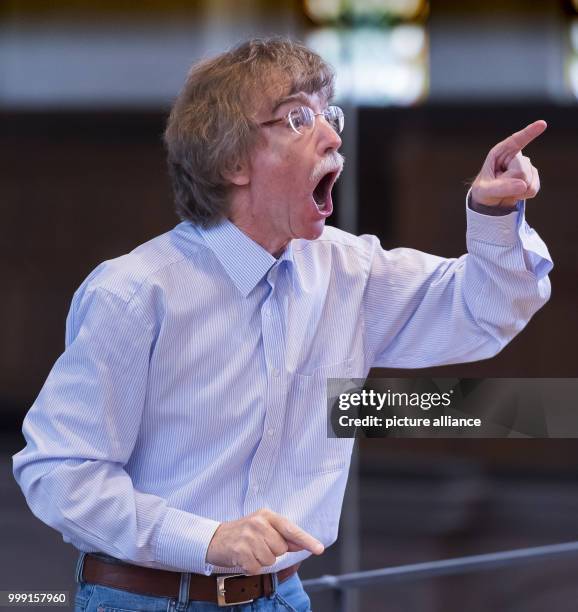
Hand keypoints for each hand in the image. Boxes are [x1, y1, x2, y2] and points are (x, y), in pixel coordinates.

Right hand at [206, 508, 323, 574]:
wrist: (215, 539)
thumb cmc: (244, 533)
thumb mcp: (263, 528)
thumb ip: (283, 535)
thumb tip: (302, 544)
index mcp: (267, 515)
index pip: (291, 528)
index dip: (306, 540)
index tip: (319, 549)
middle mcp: (258, 523)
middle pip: (281, 548)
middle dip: (272, 551)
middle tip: (259, 545)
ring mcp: (248, 536)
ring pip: (270, 560)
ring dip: (261, 560)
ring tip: (251, 551)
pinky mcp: (240, 551)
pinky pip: (257, 568)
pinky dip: (251, 567)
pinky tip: (244, 558)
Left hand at [471, 120, 546, 210]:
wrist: (490, 200)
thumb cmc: (483, 191)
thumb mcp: (485, 191)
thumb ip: (501, 188)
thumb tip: (523, 185)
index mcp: (500, 153)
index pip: (516, 141)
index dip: (529, 133)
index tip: (542, 124)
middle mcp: (514, 156)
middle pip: (522, 171)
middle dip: (511, 183)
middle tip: (499, 185)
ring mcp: (526, 166)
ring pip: (529, 181)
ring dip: (516, 191)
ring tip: (505, 189)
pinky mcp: (533, 176)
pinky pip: (533, 188)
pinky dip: (523, 195)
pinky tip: (515, 193)